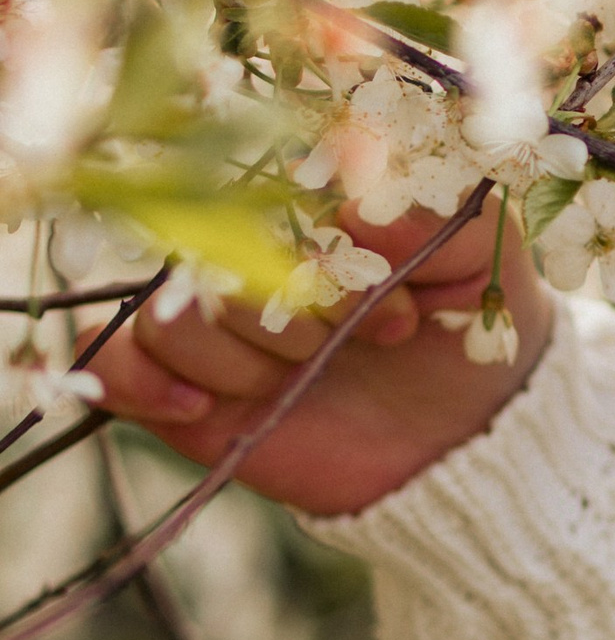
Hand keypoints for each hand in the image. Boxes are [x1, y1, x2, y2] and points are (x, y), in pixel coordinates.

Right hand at [82, 193, 556, 519]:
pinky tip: (206, 408)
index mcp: (310, 209)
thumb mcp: (484, 261)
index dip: (327, 258)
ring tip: (300, 372)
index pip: (263, 193)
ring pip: (165, 315)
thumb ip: (435, 216)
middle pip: (205, 255)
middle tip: (358, 343)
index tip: (400, 307)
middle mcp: (249, 259)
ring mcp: (212, 326)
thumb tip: (354, 215)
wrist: (466, 446)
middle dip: (286, 310)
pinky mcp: (181, 391)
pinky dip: (143, 382)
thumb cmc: (473, 333)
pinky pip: (105, 364)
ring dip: (237, 352)